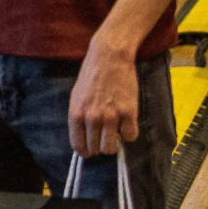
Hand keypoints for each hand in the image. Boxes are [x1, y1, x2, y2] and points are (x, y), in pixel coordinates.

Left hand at [67, 43, 140, 158]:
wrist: (109, 56)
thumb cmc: (91, 75)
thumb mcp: (77, 96)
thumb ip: (79, 118)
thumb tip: (83, 138)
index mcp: (76, 114)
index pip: (79, 146)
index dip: (85, 151)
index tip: (91, 150)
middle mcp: (92, 118)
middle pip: (97, 149)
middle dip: (101, 146)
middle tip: (105, 136)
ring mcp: (111, 116)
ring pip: (112, 148)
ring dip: (115, 143)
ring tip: (116, 131)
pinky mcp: (129, 112)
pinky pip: (130, 136)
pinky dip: (129, 133)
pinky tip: (127, 122)